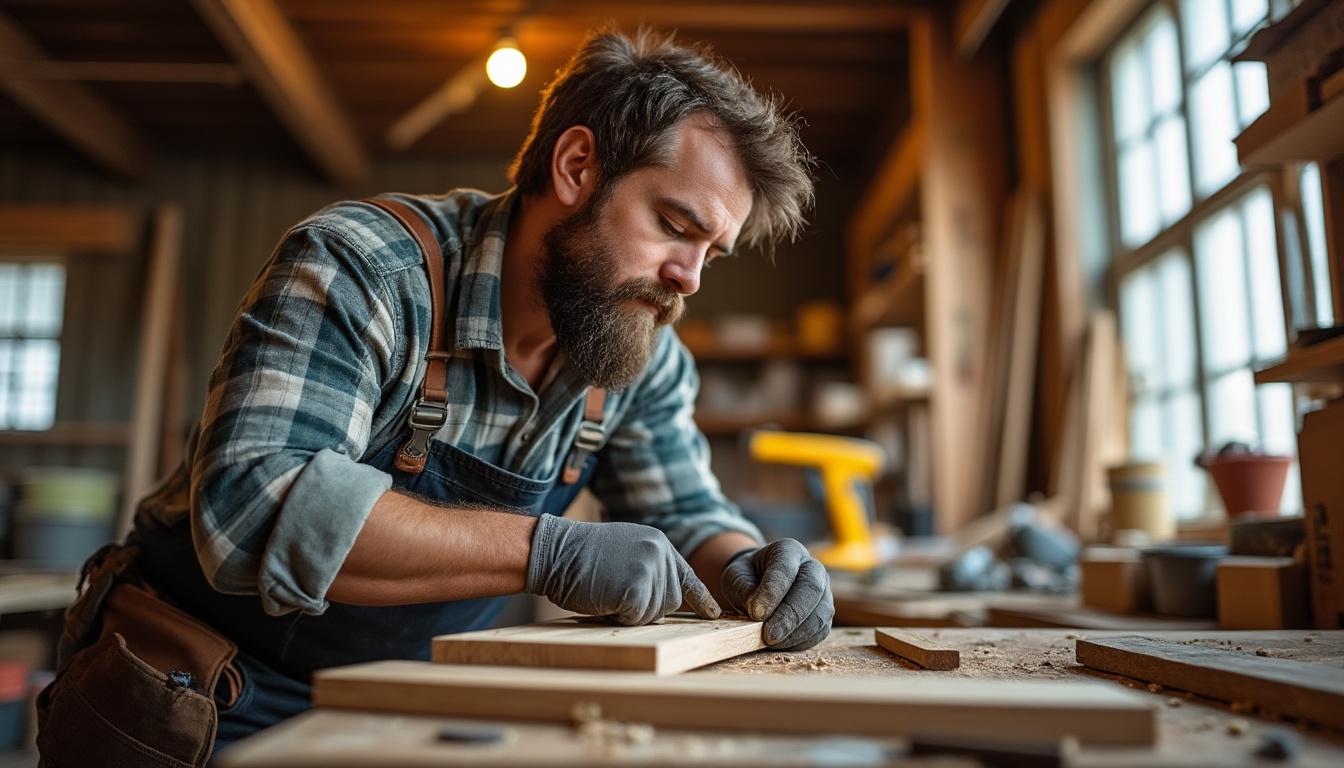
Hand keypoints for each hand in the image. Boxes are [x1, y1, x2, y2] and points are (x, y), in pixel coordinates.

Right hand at [525, 514, 720, 624]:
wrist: (555, 551)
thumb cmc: (581, 558)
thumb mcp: (624, 552)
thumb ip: (648, 568)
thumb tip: (666, 598)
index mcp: (658, 543)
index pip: (686, 575)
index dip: (700, 598)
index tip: (713, 614)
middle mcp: (660, 552)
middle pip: (670, 601)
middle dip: (646, 607)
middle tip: (615, 591)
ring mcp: (649, 568)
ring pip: (654, 612)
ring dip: (630, 612)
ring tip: (607, 590)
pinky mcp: (636, 586)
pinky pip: (637, 617)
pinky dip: (619, 616)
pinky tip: (603, 598)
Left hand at [720, 539, 832, 649]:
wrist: (760, 583)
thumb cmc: (748, 577)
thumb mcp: (736, 576)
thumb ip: (743, 588)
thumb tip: (757, 611)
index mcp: (789, 550)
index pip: (785, 568)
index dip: (772, 591)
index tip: (756, 613)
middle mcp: (812, 567)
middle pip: (811, 589)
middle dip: (789, 615)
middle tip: (768, 635)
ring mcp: (824, 591)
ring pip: (820, 612)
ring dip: (795, 632)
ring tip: (770, 642)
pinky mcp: (824, 614)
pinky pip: (820, 631)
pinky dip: (801, 641)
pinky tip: (781, 644)